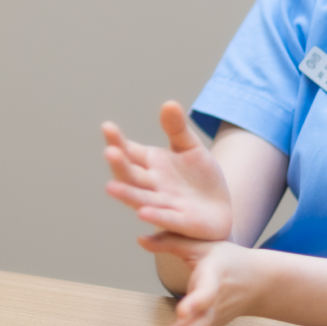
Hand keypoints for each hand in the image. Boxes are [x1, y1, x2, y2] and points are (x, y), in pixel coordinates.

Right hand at [102, 102, 232, 240]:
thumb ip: (177, 129)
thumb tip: (169, 103)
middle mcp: (152, 186)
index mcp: (151, 164)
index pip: (130, 152)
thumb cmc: (199, 177)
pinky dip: (155, 218)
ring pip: (142, 200)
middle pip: (131, 176)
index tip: (107, 127)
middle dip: (120, 165)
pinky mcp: (182, 222)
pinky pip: (167, 220)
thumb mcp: (191, 148)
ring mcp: (165, 205)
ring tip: (111, 187)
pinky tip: (142, 214)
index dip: (117, 141)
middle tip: (110, 152)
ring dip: (127, 195)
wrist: (219, 208)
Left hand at [112, 236, 265, 325]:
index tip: (182, 312)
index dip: (196, 303)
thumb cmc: (228, 260)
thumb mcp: (202, 244)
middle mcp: (213, 306)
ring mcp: (209, 322)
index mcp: (215, 279)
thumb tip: (140, 239)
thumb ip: (170, 241)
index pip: (207, 294)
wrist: (258, 283)